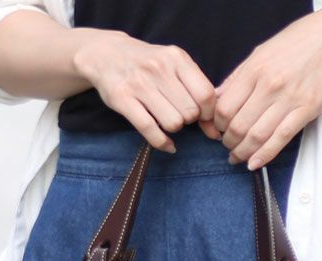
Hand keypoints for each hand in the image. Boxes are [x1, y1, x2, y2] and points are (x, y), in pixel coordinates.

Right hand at [72, 31, 220, 152]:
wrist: (107, 55)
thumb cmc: (148, 65)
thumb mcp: (174, 66)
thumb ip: (196, 90)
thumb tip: (214, 129)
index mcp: (176, 58)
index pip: (205, 94)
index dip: (208, 113)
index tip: (202, 118)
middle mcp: (159, 68)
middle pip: (190, 112)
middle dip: (188, 120)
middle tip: (179, 114)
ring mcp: (139, 84)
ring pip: (173, 123)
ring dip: (174, 128)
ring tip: (166, 120)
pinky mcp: (123, 100)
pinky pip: (150, 130)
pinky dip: (162, 143)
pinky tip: (167, 144)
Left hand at [210, 1, 321, 168]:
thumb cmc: (299, 41)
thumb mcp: (261, 52)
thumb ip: (238, 77)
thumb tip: (216, 98)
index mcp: (255, 70)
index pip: (225, 108)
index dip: (217, 125)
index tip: (219, 130)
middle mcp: (270, 85)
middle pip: (238, 126)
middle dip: (228, 142)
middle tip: (228, 146)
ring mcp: (290, 99)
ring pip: (257, 136)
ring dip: (243, 152)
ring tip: (238, 156)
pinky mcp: (308, 109)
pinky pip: (281, 138)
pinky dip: (264, 155)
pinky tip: (254, 163)